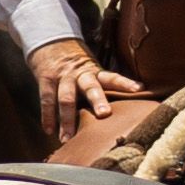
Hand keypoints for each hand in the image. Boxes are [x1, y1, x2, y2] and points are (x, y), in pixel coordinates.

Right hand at [30, 38, 146, 142]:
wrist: (51, 45)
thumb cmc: (78, 69)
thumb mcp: (93, 73)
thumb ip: (104, 89)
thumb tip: (127, 114)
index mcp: (95, 72)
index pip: (112, 77)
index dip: (124, 83)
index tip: (139, 89)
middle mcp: (80, 75)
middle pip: (90, 87)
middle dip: (97, 100)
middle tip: (105, 114)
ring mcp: (62, 77)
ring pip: (66, 99)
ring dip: (67, 119)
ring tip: (66, 139)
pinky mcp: (46, 80)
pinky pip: (46, 100)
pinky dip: (47, 117)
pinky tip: (49, 131)